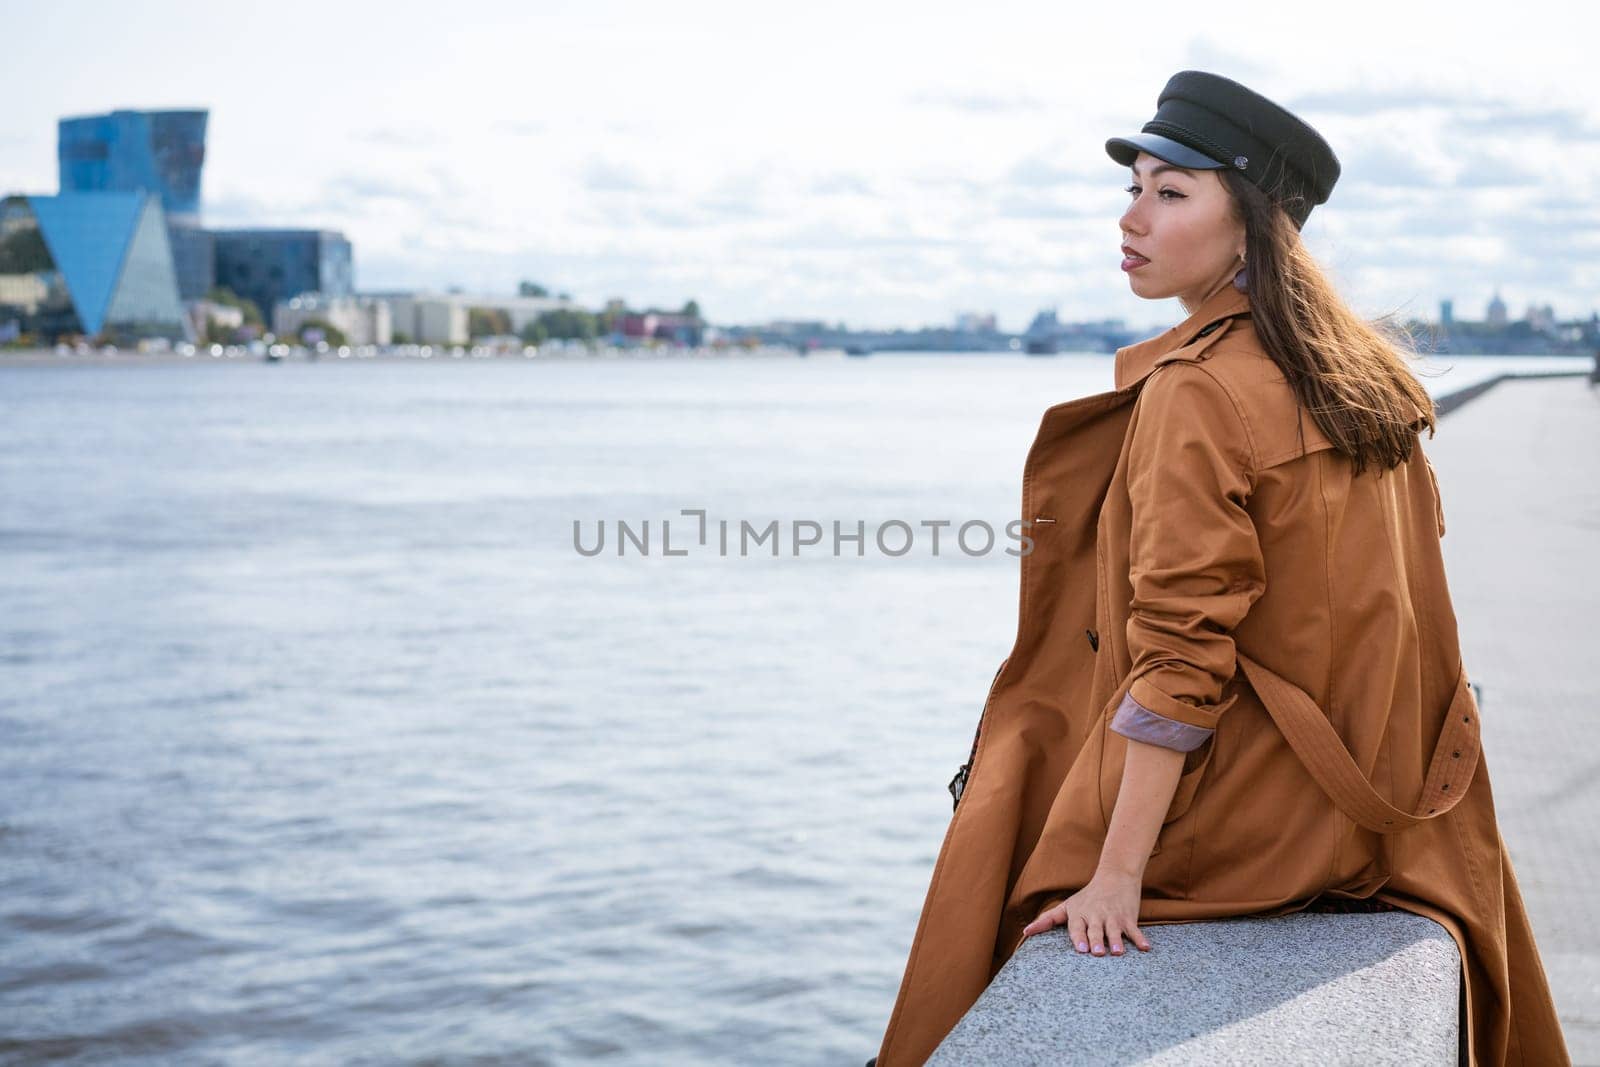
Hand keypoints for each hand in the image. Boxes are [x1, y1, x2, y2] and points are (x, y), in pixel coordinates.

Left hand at [1018, 870, 1151, 956]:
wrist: (1115, 875)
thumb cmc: (1087, 896)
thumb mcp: (1067, 906)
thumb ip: (1047, 920)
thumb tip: (1025, 932)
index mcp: (1080, 914)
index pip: (1077, 927)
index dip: (1078, 937)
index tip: (1080, 949)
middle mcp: (1096, 915)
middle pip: (1095, 930)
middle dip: (1095, 941)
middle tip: (1096, 953)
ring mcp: (1113, 916)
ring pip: (1114, 930)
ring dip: (1116, 941)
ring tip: (1117, 952)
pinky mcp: (1128, 917)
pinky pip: (1135, 929)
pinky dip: (1140, 938)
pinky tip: (1145, 948)